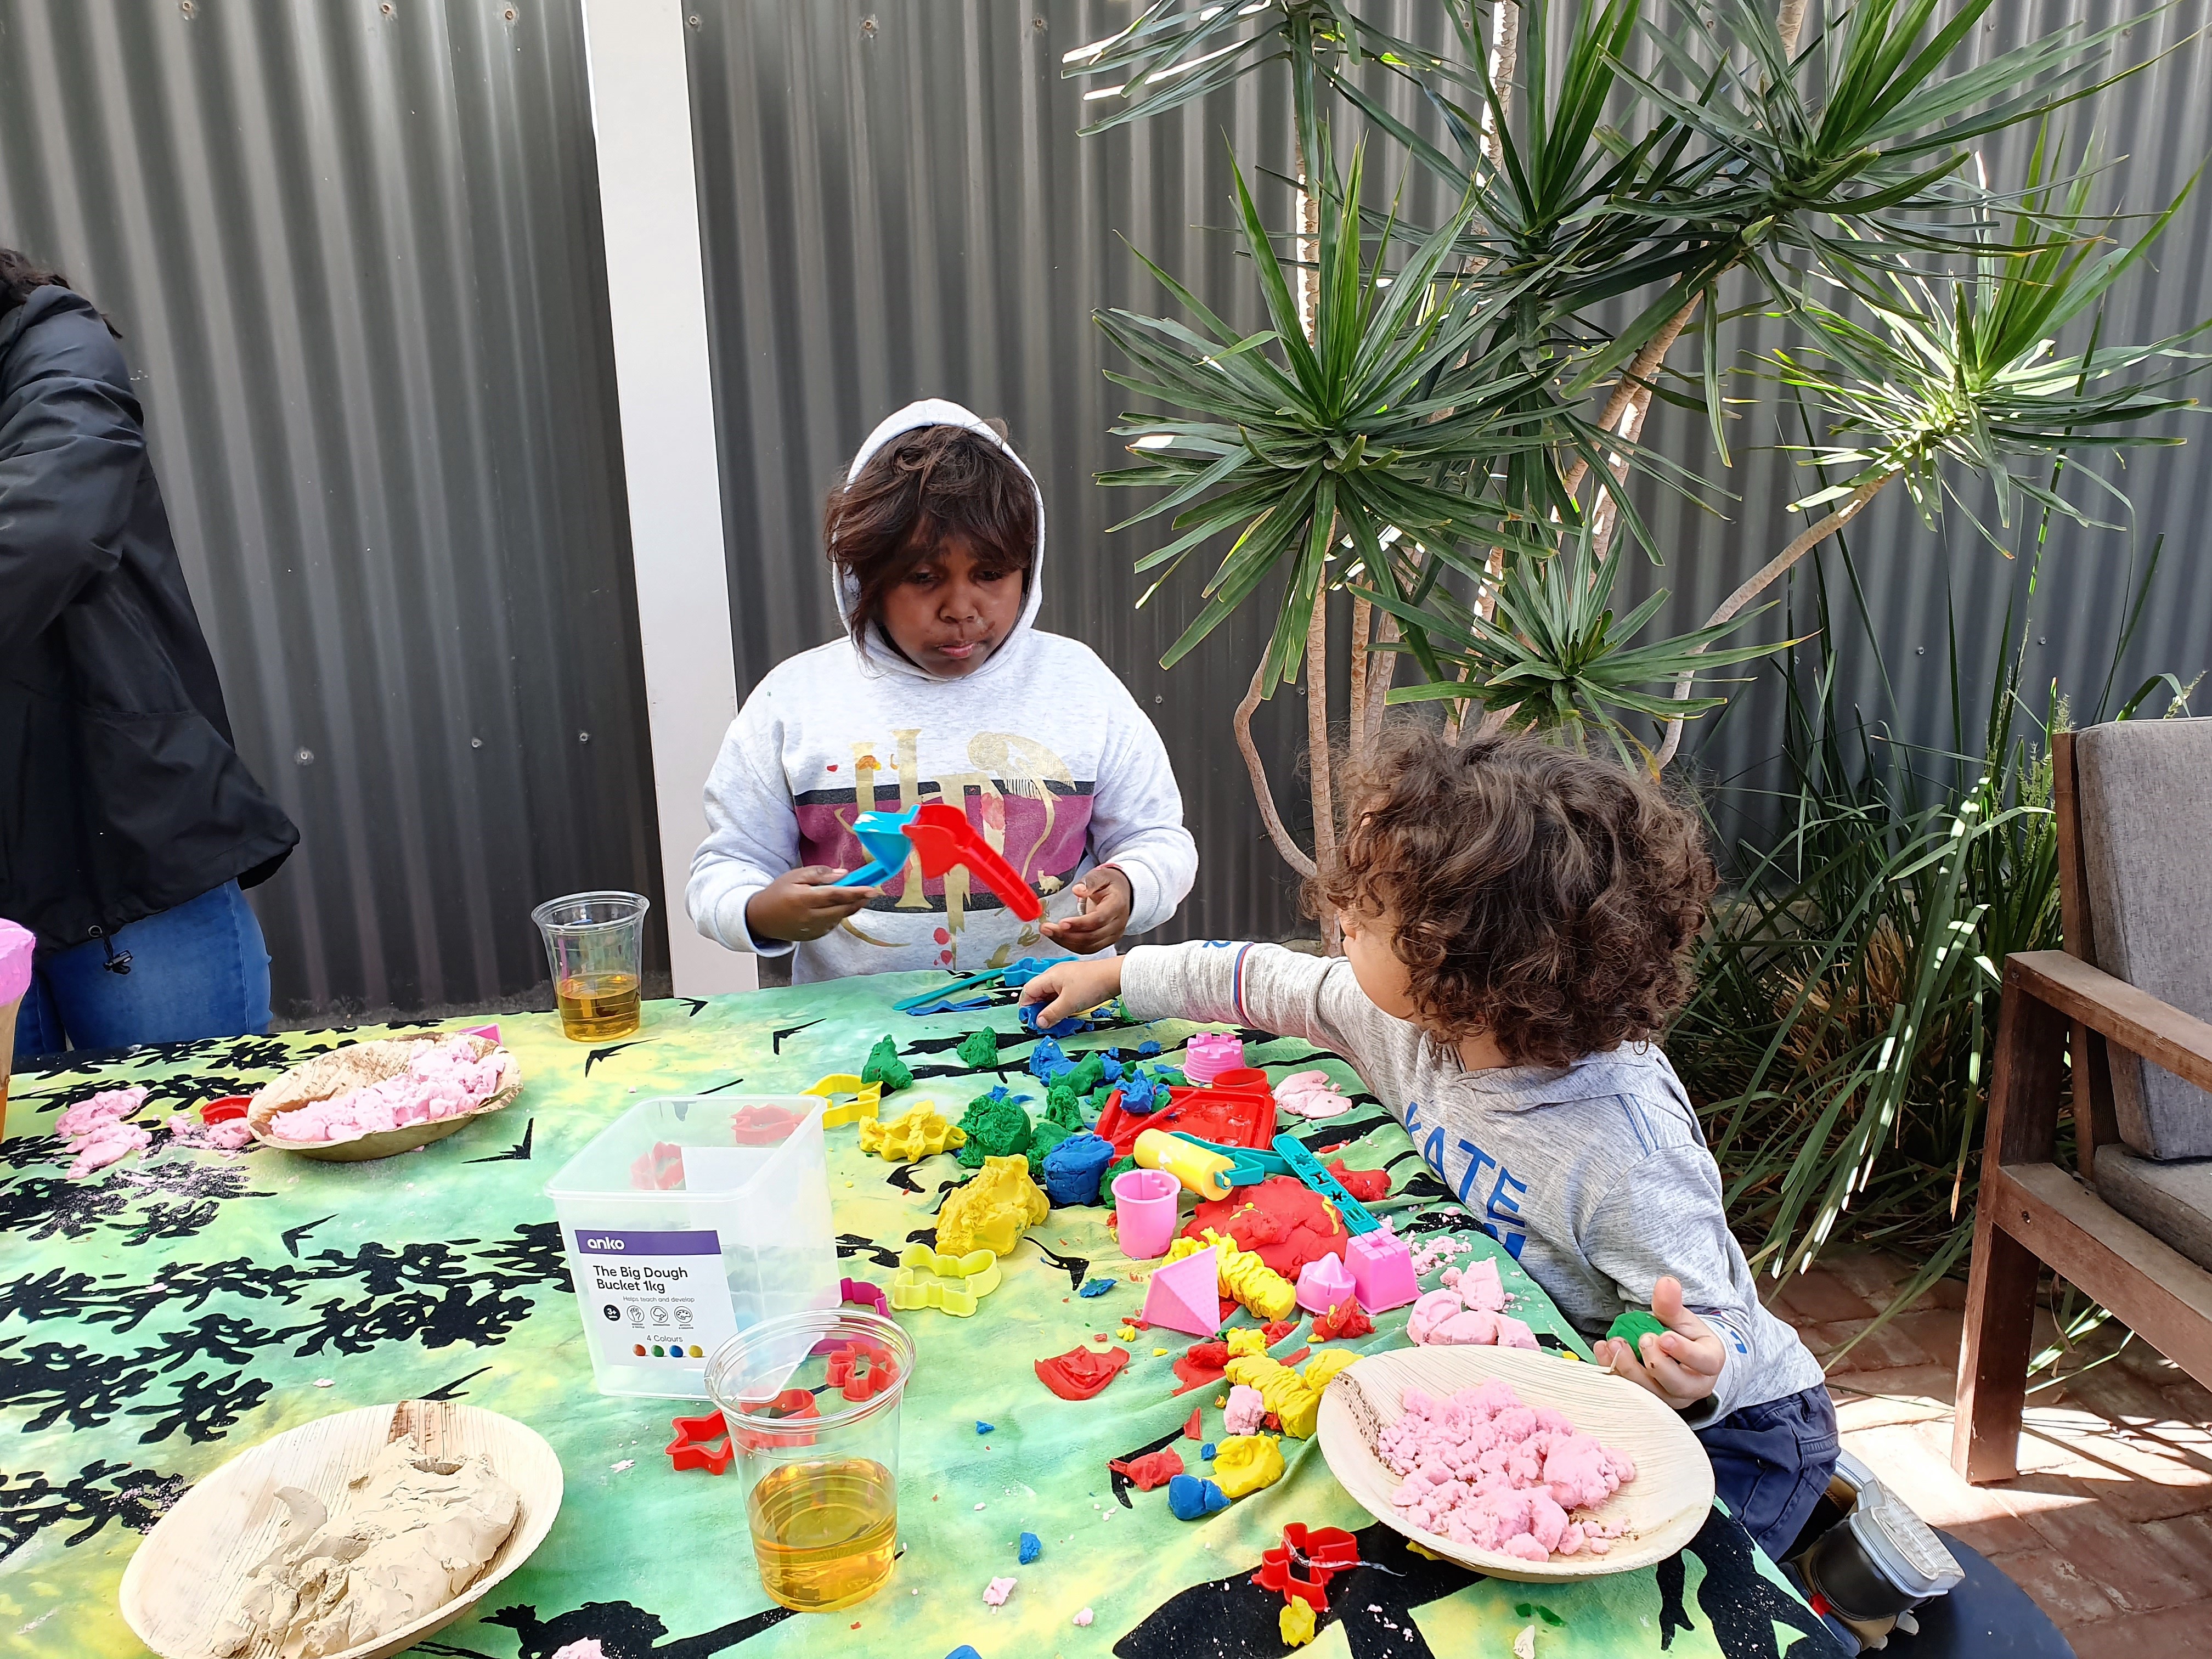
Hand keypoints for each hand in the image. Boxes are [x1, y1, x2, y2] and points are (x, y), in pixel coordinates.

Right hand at [744, 866, 880, 943]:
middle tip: (871, 892)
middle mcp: (809, 917)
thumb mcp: (794, 876)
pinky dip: (839, 915)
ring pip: (839, 918)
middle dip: (859, 901)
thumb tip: (843, 874)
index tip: (872, 889)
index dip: (856, 892)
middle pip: (841, 909)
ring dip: (851, 907)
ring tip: (857, 897)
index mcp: (803, 899)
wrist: (762, 918)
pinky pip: (832, 925)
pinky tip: (839, 907)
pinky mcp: (813, 936)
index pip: (835, 895)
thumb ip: (819, 874)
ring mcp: (812, 929)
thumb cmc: (779, 892)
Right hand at [1019, 957, 1125, 1027]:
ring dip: (1050, 1008)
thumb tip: (1039, 1022)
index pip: (1028, 991)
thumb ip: (1052, 1014)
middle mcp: (1055, 975)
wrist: (1116, 975)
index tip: (1030, 1021)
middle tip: (1043, 1023)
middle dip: (1038, 1009)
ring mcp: (1065, 978)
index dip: (1026, 1007)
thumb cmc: (1093, 985)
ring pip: (1050, 995)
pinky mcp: (1075, 982)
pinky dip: (1060, 1005)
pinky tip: (1065, 1013)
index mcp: (1049, 976)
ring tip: (1055, 1021)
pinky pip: (1061, 995)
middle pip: (1038, 993)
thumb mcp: (1069, 1003)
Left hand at [1038, 865, 1132, 953]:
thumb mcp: (1101, 876)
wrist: (1123, 893)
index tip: (1061, 923)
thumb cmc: (1110, 884)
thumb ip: (1090, 882)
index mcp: (1116, 906)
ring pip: (1088, 946)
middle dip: (1066, 935)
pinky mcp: (1106, 941)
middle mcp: (1117, 924)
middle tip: (1046, 928)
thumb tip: (1077, 890)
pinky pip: (1088, 948)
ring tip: (1048, 932)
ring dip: (1065, 942)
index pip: (1098, 919)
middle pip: (1091, 936)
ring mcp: (1113, 935)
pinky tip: (1058, 937)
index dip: (1079, 924)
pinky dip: (1071, 945)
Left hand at [1593, 1277, 1725, 1411]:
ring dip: (1629, 1368)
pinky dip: (1613, 1371)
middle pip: (1676, 1384)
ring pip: (1651, 1393)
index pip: (1703, 1362)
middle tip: (1642, 1339)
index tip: (1664, 1337)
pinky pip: (1630, 1391)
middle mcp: (1693, 1387)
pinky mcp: (1648, 1401)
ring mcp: (1670, 1398)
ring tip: (1615, 1343)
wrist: (1680, 1357)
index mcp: (1710, 1363)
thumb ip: (1673, 1305)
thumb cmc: (1685, 1337)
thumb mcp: (1683, 1319)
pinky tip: (1602, 1351)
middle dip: (1656, 1362)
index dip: (1684, 1351)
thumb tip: (1666, 1283)